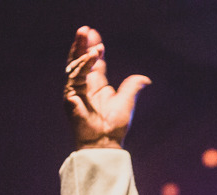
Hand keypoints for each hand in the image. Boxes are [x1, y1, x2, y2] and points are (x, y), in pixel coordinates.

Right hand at [63, 25, 150, 148]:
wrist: (105, 142)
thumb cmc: (115, 126)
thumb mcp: (127, 101)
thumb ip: (133, 86)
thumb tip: (146, 79)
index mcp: (97, 86)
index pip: (94, 63)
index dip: (95, 49)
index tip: (96, 36)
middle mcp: (85, 86)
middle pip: (81, 60)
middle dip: (82, 44)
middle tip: (85, 29)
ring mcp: (76, 90)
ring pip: (75, 64)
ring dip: (81, 50)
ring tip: (87, 36)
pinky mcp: (70, 96)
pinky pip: (75, 76)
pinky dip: (83, 65)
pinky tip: (92, 55)